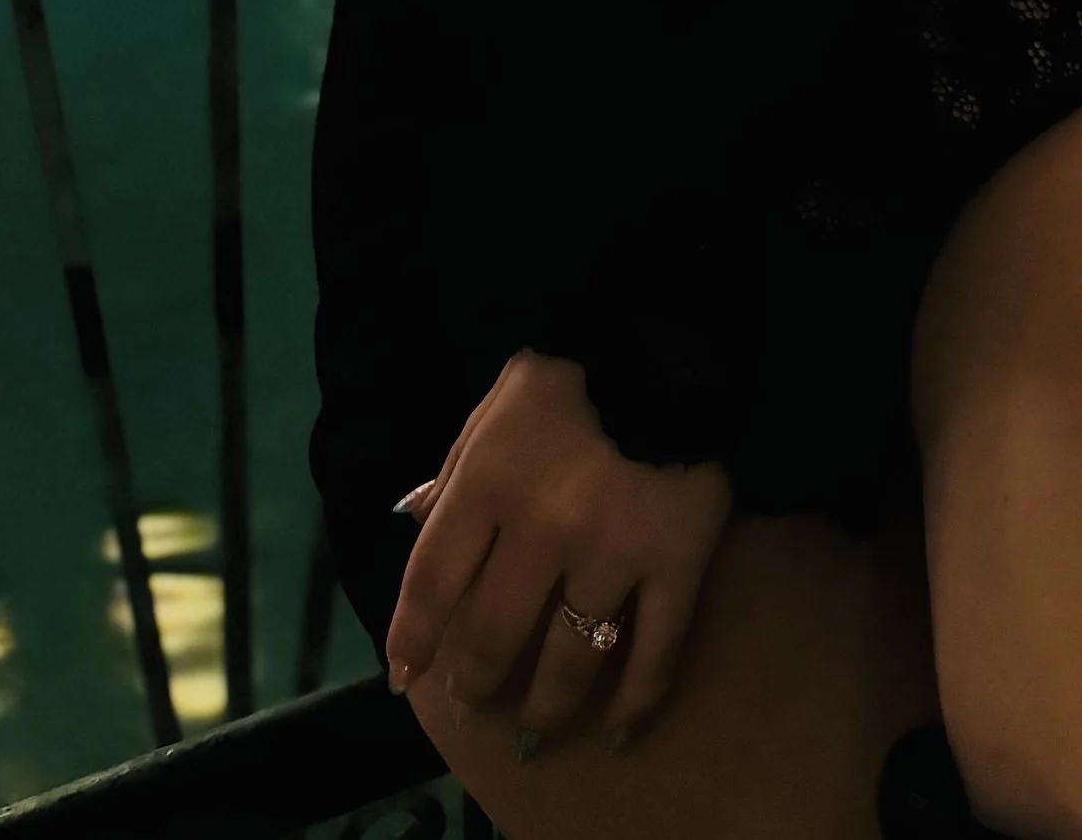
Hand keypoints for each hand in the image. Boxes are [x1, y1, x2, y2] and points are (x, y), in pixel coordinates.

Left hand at [384, 350, 731, 756]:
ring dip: (545, 710)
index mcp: (490, 478)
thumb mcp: (498, 402)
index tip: (404, 677)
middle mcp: (544, 526)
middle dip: (475, 681)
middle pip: (494, 633)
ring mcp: (613, 552)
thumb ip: (455, 465)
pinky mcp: (677, 564)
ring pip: (570, 661)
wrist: (673, 348)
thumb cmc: (573, 375)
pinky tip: (618, 734)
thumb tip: (412, 523)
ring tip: (533, 734)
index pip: (432, 579)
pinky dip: (636, 703)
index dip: (411, 637)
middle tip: (474, 702)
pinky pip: (655, 654)